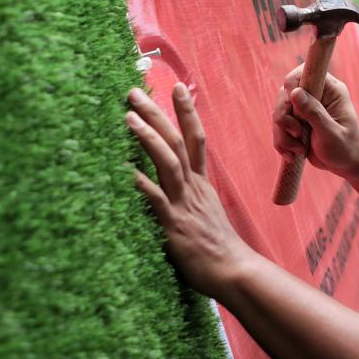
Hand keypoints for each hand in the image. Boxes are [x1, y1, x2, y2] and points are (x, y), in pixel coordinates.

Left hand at [126, 83, 253, 295]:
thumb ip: (190, 200)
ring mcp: (184, 204)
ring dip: (148, 136)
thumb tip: (171, 192)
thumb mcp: (205, 215)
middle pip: (177, 140)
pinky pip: (154, 199)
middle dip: (157, 113)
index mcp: (202, 184)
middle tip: (134, 90)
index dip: (187, 112)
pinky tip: (123, 170)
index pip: (196, 138)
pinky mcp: (174, 224)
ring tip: (129, 116)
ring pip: (167, 161)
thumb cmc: (218, 250)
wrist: (235, 271)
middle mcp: (194, 187)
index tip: (177, 86)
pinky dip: (139, 183)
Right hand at [273, 66, 358, 179]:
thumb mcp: (331, 133)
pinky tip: (293, 155)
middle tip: (299, 135)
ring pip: (278, 113)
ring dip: (283, 135)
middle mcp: (316, 94)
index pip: (303, 73)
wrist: (346, 165)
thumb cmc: (346, 148)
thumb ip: (314, 112)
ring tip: (299, 150)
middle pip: (284, 94)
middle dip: (285, 119)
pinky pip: (278, 127)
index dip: (291, 87)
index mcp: (330, 90)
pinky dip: (282, 142)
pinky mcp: (296, 121)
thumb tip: (294, 92)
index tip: (295, 110)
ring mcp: (304, 108)